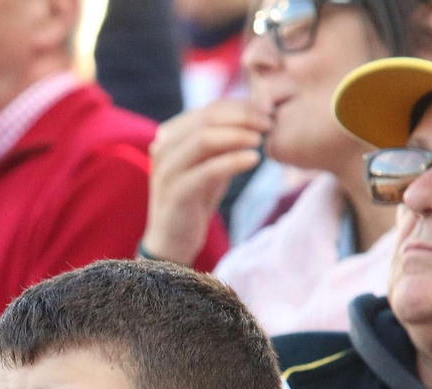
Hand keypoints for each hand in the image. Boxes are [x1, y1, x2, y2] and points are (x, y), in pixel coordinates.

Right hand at [141, 100, 270, 264]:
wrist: (172, 240)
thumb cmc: (195, 199)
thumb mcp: (210, 163)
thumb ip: (224, 141)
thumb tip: (257, 115)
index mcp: (171, 136)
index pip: (209, 109)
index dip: (241, 106)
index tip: (268, 110)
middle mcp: (163, 148)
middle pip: (206, 118)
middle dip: (243, 116)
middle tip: (269, 122)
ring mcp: (166, 171)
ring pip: (203, 139)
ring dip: (238, 135)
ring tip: (261, 139)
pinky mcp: (175, 193)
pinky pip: (207, 170)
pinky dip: (233, 161)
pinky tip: (253, 159)